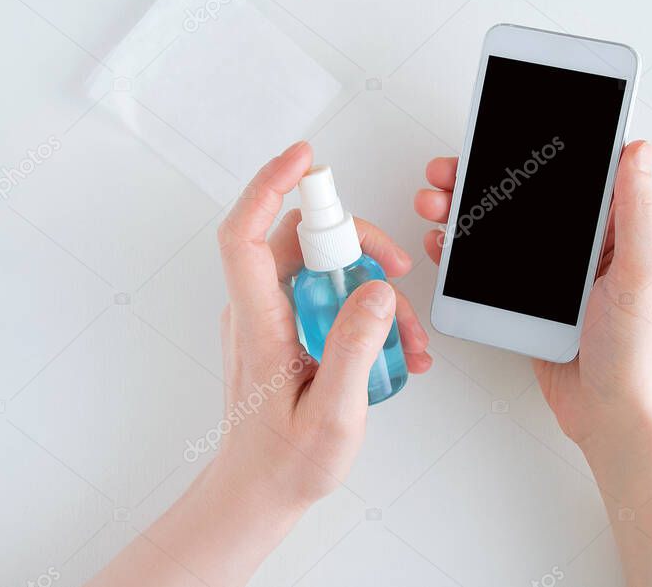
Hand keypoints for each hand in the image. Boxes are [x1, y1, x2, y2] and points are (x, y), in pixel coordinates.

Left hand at [216, 140, 431, 510]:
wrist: (258, 493)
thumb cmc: (285, 463)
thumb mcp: (334, 414)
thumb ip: (355, 349)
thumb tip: (374, 290)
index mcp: (259, 325)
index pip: (245, 235)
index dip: (269, 186)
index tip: (305, 159)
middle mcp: (259, 312)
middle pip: (302, 241)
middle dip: (359, 245)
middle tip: (398, 274)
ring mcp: (273, 320)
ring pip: (325, 269)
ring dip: (372, 292)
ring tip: (406, 339)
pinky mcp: (289, 330)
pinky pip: (329, 297)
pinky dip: (365, 313)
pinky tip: (393, 348)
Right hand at [414, 141, 651, 454]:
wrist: (616, 422)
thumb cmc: (641, 356)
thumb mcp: (640, 274)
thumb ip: (635, 211)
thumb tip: (638, 150)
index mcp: (615, 236)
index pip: (572, 179)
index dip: (535, 153)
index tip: (500, 134)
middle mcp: (583, 252)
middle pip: (526, 201)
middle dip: (483, 179)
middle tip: (449, 170)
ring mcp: (552, 281)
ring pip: (502, 233)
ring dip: (466, 213)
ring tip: (436, 203)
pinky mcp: (529, 308)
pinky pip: (491, 272)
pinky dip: (464, 255)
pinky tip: (443, 243)